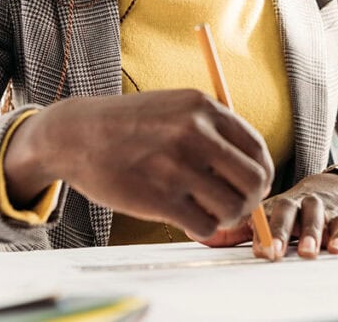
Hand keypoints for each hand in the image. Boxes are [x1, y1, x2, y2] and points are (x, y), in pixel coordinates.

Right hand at [3, 90, 274, 238]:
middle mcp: (194, 133)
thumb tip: (254, 173)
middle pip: (254, 181)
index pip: (257, 149)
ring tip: (208, 212)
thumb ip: (213, 132)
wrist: (76, 135)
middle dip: (250, 200)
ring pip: (233, 208)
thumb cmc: (130, 126)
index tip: (252, 186)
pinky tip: (188, 221)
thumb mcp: (175, 108)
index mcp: (203, 108)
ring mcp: (176, 166)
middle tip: (235, 205)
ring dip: (226, 218)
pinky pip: (205, 226)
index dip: (261, 174)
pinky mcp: (159, 198)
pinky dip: (202, 229)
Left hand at [192, 172, 337, 259]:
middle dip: (281, 232)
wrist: (329, 188)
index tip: (257, 249)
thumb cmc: (289, 209)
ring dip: (312, 233)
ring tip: (308, 252)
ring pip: (315, 215)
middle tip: (274, 251)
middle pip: (288, 211)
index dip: (260, 229)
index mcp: (274, 202)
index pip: (264, 213)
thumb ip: (235, 228)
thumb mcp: (265, 214)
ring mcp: (319, 207)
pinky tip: (336, 248)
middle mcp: (296, 201)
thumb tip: (197, 233)